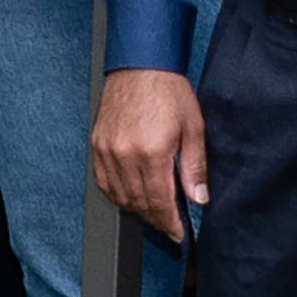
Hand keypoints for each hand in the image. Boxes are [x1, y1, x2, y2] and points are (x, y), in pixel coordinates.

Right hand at [92, 69, 213, 247]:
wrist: (141, 64)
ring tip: (153, 213)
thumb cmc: (168, 91)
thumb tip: (199, 198)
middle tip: (168, 226)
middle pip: (139, 202)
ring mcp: (107, 150)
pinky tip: (130, 196)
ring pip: (120, 196)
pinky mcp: (97, 144)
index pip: (160, 201)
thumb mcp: (193, 127)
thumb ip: (194, 167)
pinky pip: (104, 182)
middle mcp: (125, 155)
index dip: (170, 222)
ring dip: (137, 209)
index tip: (178, 233)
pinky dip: (117, 194)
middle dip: (156, 220)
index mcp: (152, 152)